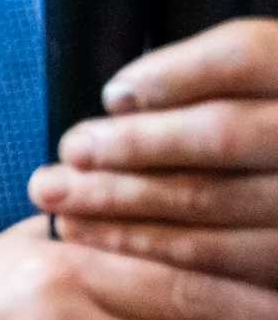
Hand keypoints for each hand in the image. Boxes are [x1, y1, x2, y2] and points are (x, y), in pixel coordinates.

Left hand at [32, 20, 277, 283]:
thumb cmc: (258, 120)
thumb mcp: (253, 79)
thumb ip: (201, 76)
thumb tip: (120, 102)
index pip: (244, 57)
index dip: (173, 75)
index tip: (110, 96)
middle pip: (221, 134)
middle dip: (130, 147)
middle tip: (63, 157)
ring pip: (217, 199)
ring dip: (127, 206)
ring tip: (61, 206)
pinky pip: (230, 261)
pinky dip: (160, 252)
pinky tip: (106, 245)